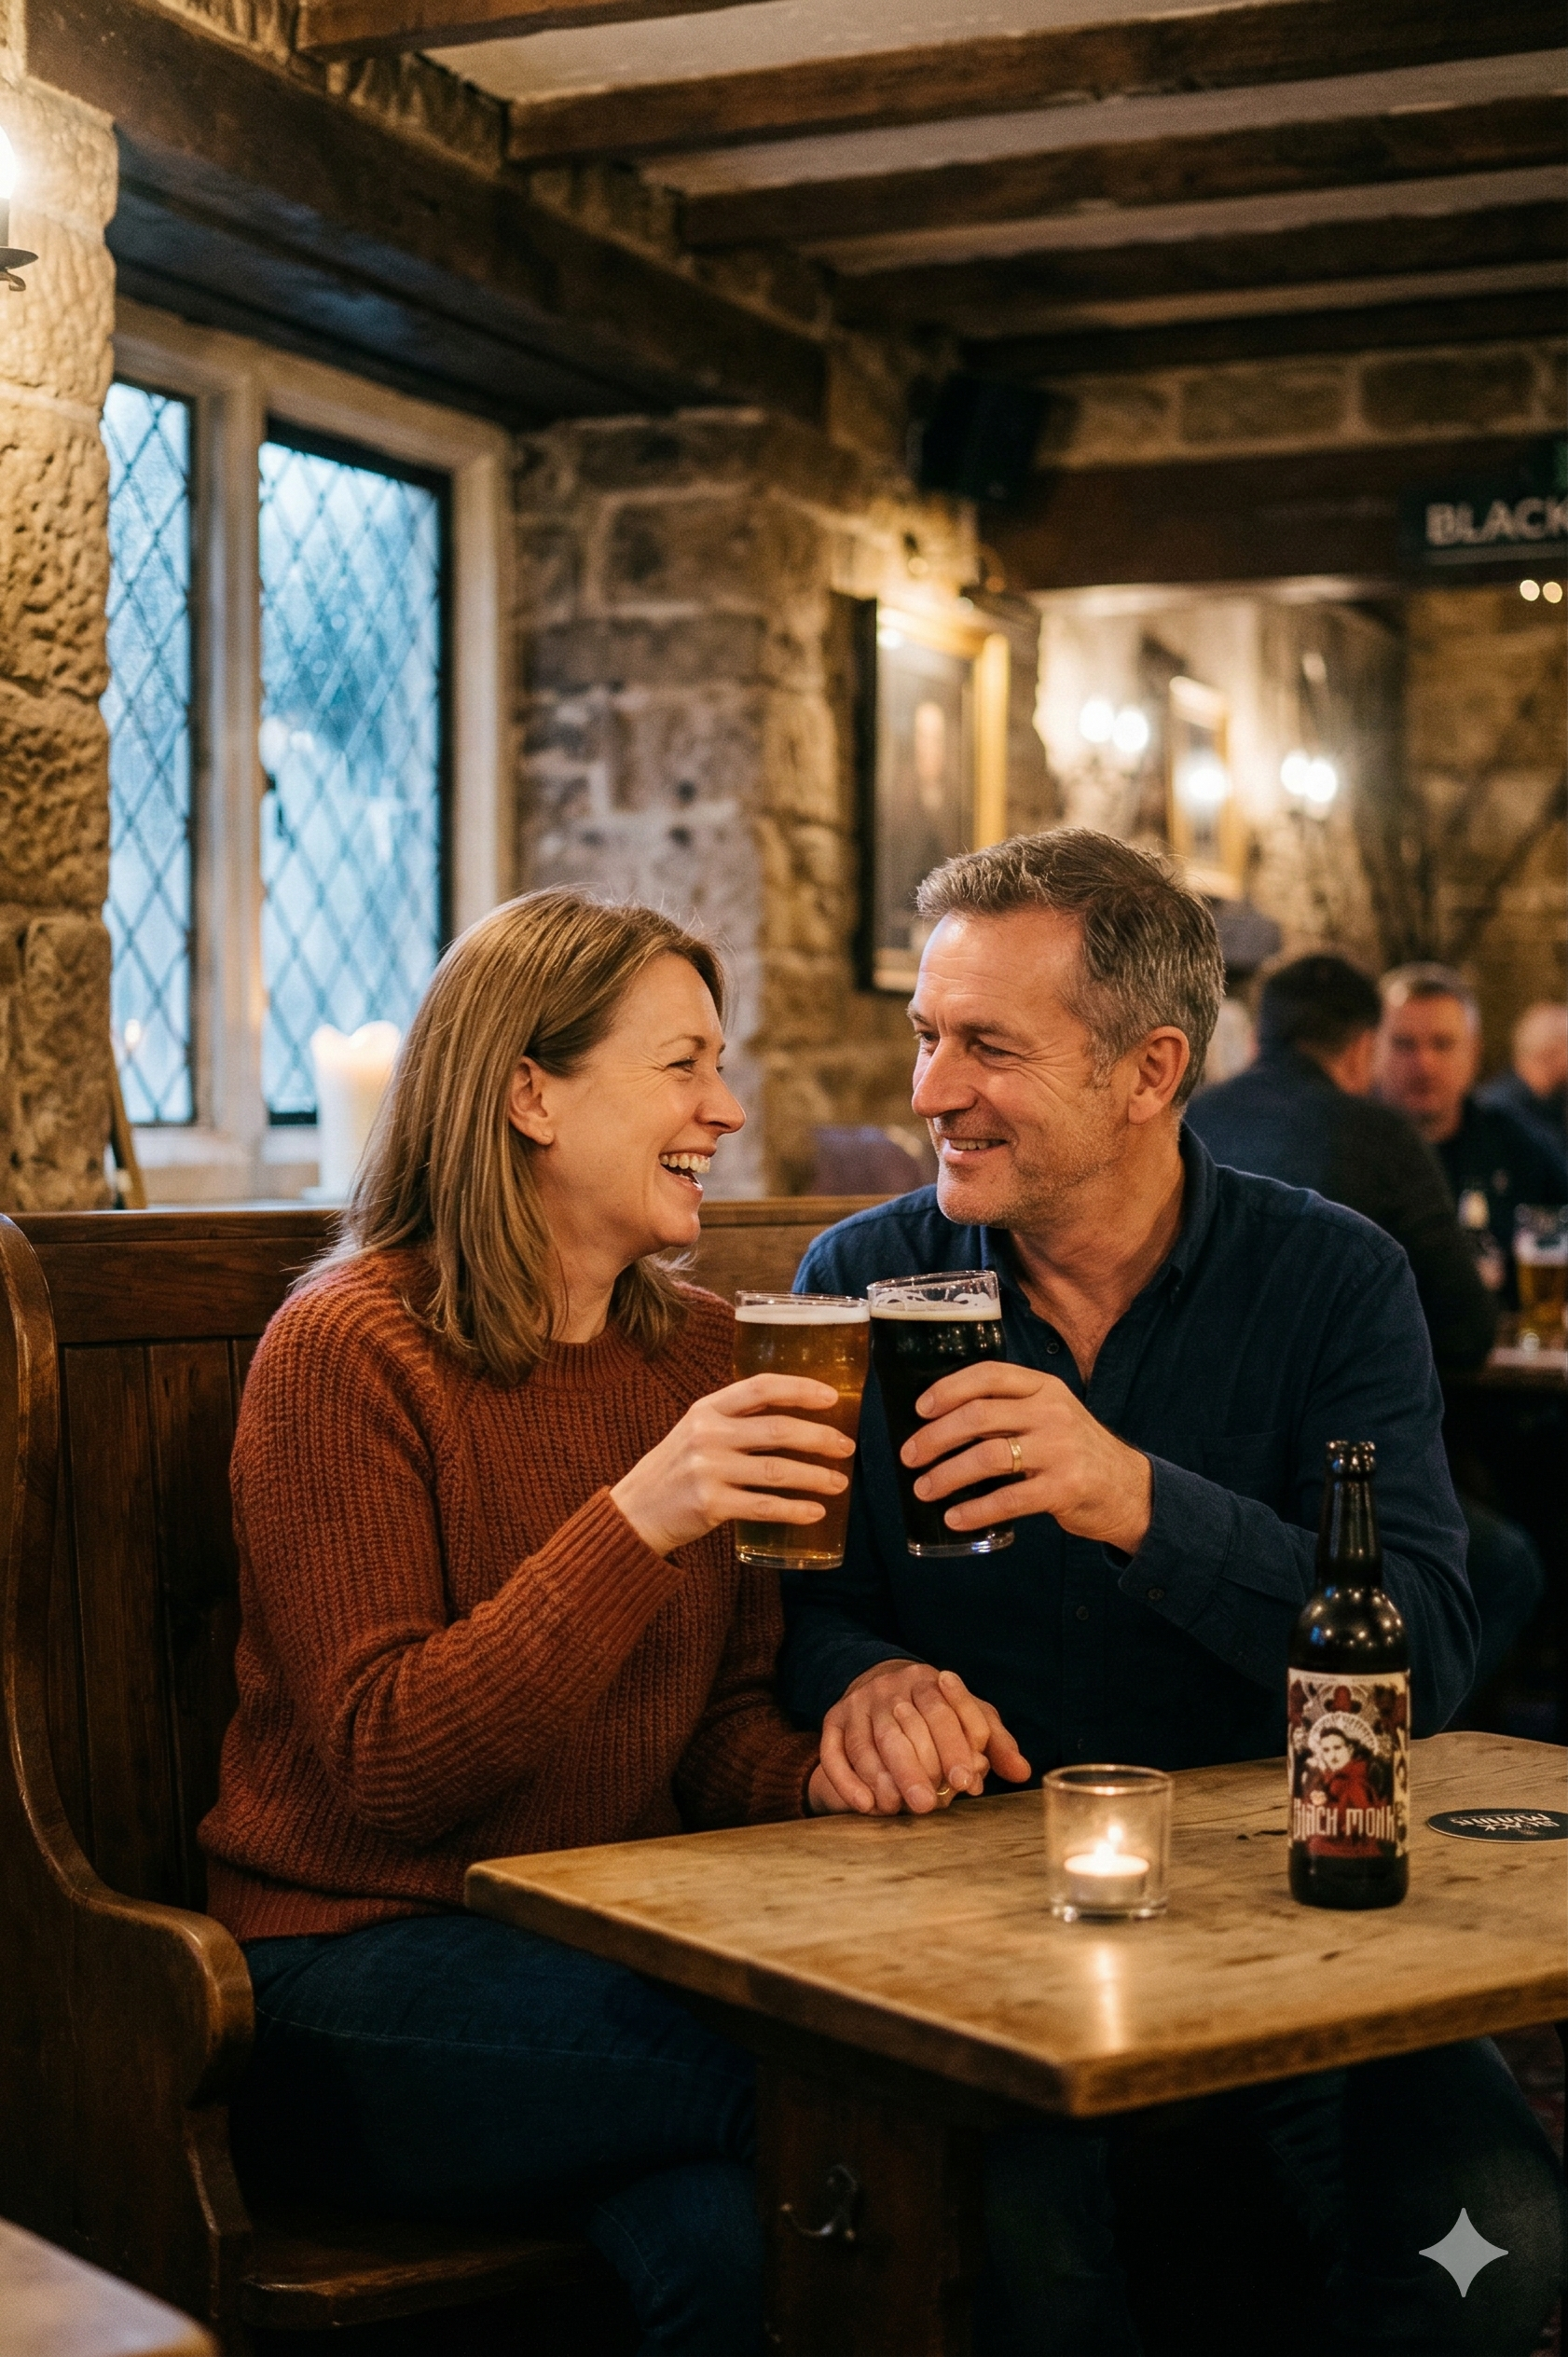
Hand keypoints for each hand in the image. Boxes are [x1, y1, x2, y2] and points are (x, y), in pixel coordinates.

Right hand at [610, 1375, 854, 1557]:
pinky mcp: (710, 1504)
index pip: (761, 1387)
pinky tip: (816, 1512)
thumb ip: (736, 1421)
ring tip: (839, 1482)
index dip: (800, 1389)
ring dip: (815, 1476)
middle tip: (847, 1446)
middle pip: (777, 1429)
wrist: (634, 1512)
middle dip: (819, 1437)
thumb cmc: (676, 1470)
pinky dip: (795, 1509)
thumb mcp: (697, 1432)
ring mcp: (707, 1469)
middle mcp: (707, 1433)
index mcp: (707, 1408)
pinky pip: (764, 1506)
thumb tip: (798, 1418)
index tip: (832, 1397)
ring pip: (776, 1470)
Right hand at [811, 1659, 1030, 1814]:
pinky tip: (866, 1804)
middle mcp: (891, 1688)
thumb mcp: (969, 1716)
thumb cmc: (935, 1711)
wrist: (881, 1682)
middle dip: (917, 1769)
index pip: (943, 1712)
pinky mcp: (833, 1720)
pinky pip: (834, 1752)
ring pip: (867, 1743)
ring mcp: (859, 1704)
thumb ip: (996, 1742)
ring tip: (897, 1808)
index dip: (955, 1747)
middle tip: (928, 1804)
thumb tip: (1022, 1771)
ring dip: (881, 1778)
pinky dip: (847, 1781)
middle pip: (903, 1730)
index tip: (966, 1781)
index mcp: (929, 1681)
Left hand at [901, 1363, 1151, 1555]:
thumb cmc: (1075, 1451)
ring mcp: (1060, 1450)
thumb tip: (941, 1422)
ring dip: (947, 1475)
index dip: (948, 1389)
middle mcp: (1052, 1412)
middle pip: (979, 1416)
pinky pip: (1008, 1500)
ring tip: (924, 1489)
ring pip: (988, 1457)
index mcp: (1044, 1388)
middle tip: (910, 1456)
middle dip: (935, 1437)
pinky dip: (975, 1511)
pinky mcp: (1064, 1488)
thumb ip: (1009, 1411)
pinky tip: (954, 1518)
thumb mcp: (1050, 1415)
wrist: (1129, 1489)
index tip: (920, 1409)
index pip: (988, 1375)